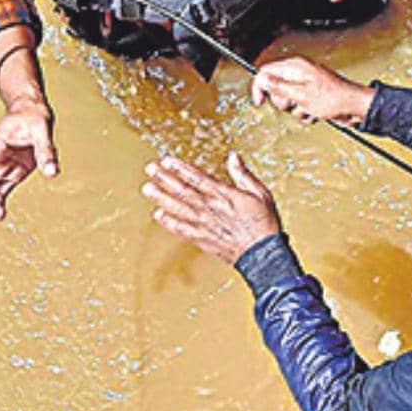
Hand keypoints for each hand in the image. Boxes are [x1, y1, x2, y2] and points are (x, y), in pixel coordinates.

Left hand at [143, 153, 282, 262]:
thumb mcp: (260, 193)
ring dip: (161, 197)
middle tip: (151, 169)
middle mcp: (210, 209)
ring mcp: (204, 224)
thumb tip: (234, 157)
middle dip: (165, 178)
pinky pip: (181, 229)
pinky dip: (169, 222)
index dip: (181, 169)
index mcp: (225, 195)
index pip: (198, 178)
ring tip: (148, 188)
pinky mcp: (202, 238)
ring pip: (178, 208)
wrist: (262, 253)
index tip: (167, 161)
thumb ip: (243, 175)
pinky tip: (158, 215)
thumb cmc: (263, 223)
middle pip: (183, 191)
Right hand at [250, 56, 374, 126]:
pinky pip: (300, 108)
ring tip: (310, 108)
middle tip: (296, 102)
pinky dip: (306, 113)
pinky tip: (317, 112)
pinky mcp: (313, 98)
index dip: (260, 86)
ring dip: (297, 110)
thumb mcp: (300, 94)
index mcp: (296, 67)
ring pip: (288, 102)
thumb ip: (278, 87)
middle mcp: (301, 74)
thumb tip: (262, 80)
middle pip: (276, 89)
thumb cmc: (335, 98)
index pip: (266, 72)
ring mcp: (307, 86)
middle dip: (284, 101)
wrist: (355, 108)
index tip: (260, 101)